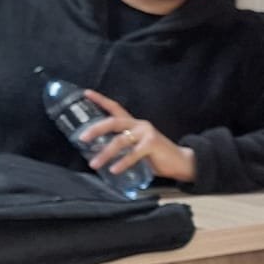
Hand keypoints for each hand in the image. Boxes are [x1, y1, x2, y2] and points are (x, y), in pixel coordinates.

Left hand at [78, 89, 196, 182]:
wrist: (180, 162)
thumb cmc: (157, 157)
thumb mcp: (136, 149)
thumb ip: (122, 148)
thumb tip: (98, 154)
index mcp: (134, 124)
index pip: (115, 107)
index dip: (100, 100)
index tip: (85, 93)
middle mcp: (139, 125)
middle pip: (113, 121)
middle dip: (96, 129)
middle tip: (82, 138)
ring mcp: (146, 133)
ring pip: (120, 140)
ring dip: (105, 153)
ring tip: (94, 164)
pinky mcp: (152, 144)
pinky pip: (132, 153)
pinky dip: (122, 163)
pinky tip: (113, 170)